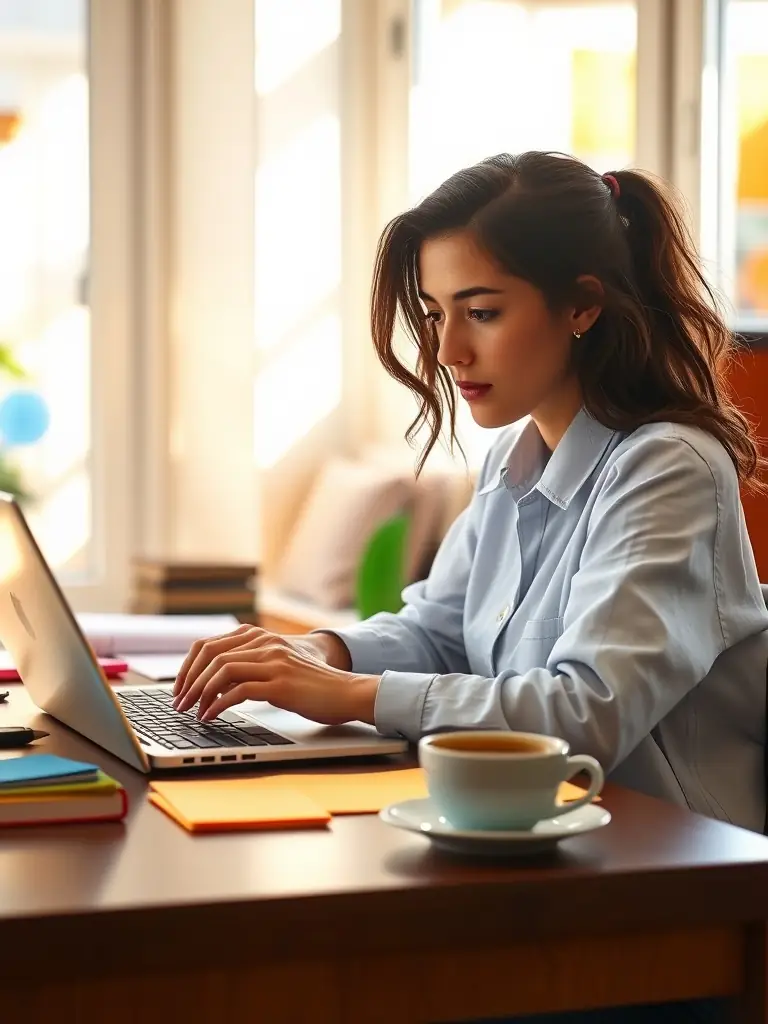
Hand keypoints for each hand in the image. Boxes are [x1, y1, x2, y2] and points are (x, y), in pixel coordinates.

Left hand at [172, 625, 377, 725]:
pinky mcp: (280, 684)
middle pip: (211, 656)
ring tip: (193, 712)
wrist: (347, 692)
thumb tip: (216, 684)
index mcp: (261, 638)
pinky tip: (212, 717)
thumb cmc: (313, 686)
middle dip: (189, 681)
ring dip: (200, 693)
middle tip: (179, 704)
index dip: (188, 666)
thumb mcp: (278, 667)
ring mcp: (273, 662)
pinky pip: (238, 690)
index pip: (209, 644)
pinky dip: (218, 705)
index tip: (180, 688)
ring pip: (222, 671)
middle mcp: (265, 644)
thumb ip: (252, 666)